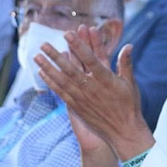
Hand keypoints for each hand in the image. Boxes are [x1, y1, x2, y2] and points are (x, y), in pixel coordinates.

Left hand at [38, 27, 147, 152]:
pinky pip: (61, 92)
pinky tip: (42, 72)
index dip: (78, 46)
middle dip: (56, 56)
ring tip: (36, 56)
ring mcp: (82, 98)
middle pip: (71, 69)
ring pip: (62, 80)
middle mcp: (92, 88)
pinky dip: (51, 82)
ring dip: (48, 67)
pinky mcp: (77, 106)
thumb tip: (128, 45)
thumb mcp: (130, 83)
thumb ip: (126, 63)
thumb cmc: (129, 106)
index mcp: (106, 80)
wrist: (123, 132)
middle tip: (44, 44)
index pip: (90, 59)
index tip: (68, 34)